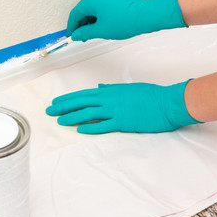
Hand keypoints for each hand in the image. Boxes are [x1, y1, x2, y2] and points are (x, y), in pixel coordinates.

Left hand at [45, 81, 199, 133]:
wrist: (167, 102)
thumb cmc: (150, 94)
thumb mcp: (129, 88)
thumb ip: (112, 88)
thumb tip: (100, 86)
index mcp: (110, 91)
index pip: (83, 94)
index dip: (68, 99)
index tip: (56, 102)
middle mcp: (109, 99)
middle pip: (81, 102)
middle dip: (64, 107)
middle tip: (49, 111)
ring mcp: (116, 110)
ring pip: (88, 113)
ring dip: (72, 117)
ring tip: (60, 121)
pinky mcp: (123, 122)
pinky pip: (104, 125)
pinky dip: (91, 127)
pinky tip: (80, 130)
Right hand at [66, 0, 186, 41]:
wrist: (146, 15)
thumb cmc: (125, 21)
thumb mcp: (101, 31)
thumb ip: (85, 33)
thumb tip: (76, 35)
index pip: (75, 13)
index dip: (72, 26)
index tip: (71, 35)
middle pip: (84, 9)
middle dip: (83, 24)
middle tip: (83, 37)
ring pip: (94, 7)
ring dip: (92, 20)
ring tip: (95, 33)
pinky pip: (103, 4)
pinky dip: (100, 14)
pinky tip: (104, 24)